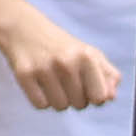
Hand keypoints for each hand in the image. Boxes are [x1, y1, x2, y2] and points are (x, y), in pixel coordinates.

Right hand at [0, 15, 119, 113]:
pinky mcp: (24, 74)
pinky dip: (41, 99)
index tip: (87, 86)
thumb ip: (108, 75)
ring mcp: (44, 68)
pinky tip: (39, 83)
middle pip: (80, 105)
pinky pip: (40, 105)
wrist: (24, 29)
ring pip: (60, 106)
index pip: (99, 97)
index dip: (94, 97)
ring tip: (53, 81)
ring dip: (58, 99)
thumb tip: (111, 97)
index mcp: (87, 56)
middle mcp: (67, 61)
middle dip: (75, 97)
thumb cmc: (63, 47)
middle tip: (66, 80)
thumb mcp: (90, 54)